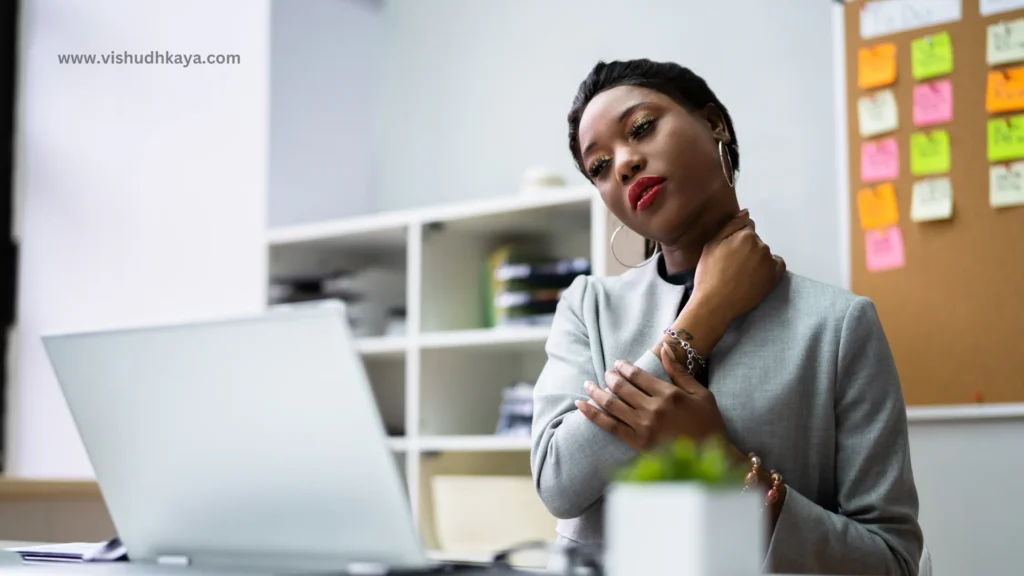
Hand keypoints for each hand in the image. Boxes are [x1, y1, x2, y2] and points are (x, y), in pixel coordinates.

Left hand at [576, 347, 731, 451]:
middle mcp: (654, 409)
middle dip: (610, 377)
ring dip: (596, 391)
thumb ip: (680, 372)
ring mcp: (644, 427)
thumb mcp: (701, 394)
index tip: (618, 364)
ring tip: (588, 385)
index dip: (624, 367)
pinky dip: (592, 414)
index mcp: (669, 395)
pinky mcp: (637, 443)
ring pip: (612, 404)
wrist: (711, 459)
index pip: (638, 375)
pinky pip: (609, 426)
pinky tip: (581, 405)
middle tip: (606, 373)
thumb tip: (665, 348)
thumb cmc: (709, 424)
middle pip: (622, 387)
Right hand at [690, 210, 785, 323]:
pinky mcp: (774, 279)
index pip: (746, 228)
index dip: (735, 238)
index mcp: (746, 236)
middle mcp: (762, 246)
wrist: (715, 304)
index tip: (727, 251)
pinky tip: (756, 275)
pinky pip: (777, 265)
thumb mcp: (711, 245)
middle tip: (731, 265)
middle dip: (745, 248)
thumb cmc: (709, 274)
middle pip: (755, 241)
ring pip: (764, 253)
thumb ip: (731, 226)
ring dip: (755, 258)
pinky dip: (769, 267)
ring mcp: (770, 263)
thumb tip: (746, 212)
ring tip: (740, 273)